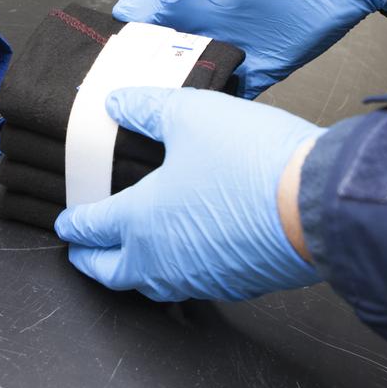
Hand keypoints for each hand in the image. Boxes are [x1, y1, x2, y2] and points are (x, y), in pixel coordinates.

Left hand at [54, 86, 323, 300]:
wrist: (320, 205)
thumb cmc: (253, 163)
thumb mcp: (191, 115)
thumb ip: (146, 109)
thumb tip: (116, 103)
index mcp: (140, 221)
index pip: (90, 228)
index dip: (73, 224)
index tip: (66, 223)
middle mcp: (162, 260)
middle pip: (112, 273)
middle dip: (92, 262)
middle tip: (84, 253)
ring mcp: (200, 278)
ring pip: (152, 285)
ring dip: (135, 272)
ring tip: (133, 256)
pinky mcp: (237, 285)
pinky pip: (193, 284)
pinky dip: (179, 273)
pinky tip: (190, 253)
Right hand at [113, 0, 386, 98]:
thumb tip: (122, 15)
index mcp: (185, 2)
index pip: (145, 31)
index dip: (126, 50)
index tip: (108, 71)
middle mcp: (204, 29)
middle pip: (165, 64)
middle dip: (148, 80)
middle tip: (130, 100)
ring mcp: (230, 53)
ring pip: (193, 85)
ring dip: (181, 96)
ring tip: (162, 112)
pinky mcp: (259, 74)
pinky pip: (230, 97)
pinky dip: (217, 106)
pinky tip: (201, 116)